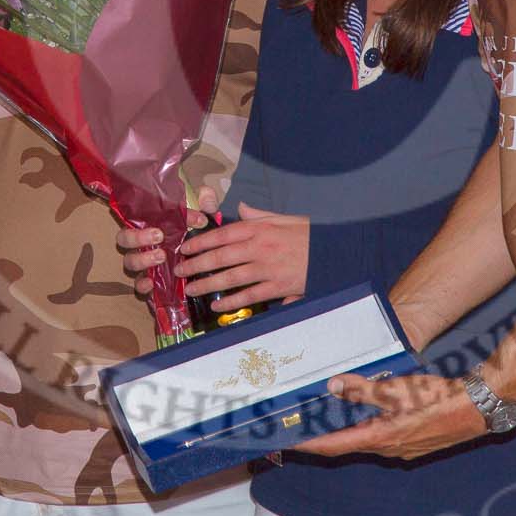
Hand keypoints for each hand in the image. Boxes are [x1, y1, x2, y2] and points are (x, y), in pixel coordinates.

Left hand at [130, 202, 309, 308]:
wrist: (336, 252)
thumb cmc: (310, 234)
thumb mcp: (285, 218)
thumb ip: (259, 215)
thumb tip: (241, 208)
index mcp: (260, 229)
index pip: (223, 235)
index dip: (200, 242)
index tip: (185, 248)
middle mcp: (260, 248)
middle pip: (221, 257)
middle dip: (196, 264)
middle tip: (179, 271)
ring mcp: (268, 269)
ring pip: (231, 278)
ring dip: (208, 284)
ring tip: (191, 289)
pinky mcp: (278, 287)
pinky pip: (250, 296)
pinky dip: (232, 303)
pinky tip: (217, 307)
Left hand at [297, 373, 486, 460]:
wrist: (477, 408)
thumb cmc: (438, 399)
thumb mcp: (396, 389)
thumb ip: (362, 389)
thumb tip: (333, 387)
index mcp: (380, 438)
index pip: (334, 445)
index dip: (309, 444)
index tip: (288, 443)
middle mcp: (388, 449)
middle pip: (348, 445)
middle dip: (325, 437)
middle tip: (303, 427)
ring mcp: (402, 449)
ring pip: (366, 440)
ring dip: (347, 431)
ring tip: (328, 417)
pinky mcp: (414, 442)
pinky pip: (382, 437)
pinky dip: (367, 428)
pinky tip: (366, 414)